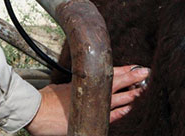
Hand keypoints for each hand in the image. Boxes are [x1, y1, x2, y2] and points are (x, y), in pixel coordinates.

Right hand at [26, 65, 149, 135]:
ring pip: (117, 98)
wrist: (38, 111)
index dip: (123, 70)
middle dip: (132, 77)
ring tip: (143, 89)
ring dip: (131, 93)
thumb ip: (76, 85)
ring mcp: (93, 106)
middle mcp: (90, 92)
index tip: (135, 66)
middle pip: (116, 82)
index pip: (108, 73)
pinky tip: (129, 108)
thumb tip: (86, 82)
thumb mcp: (64, 86)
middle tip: (146, 71)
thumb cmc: (48, 98)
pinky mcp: (92, 119)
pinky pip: (111, 115)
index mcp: (85, 81)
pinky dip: (121, 111)